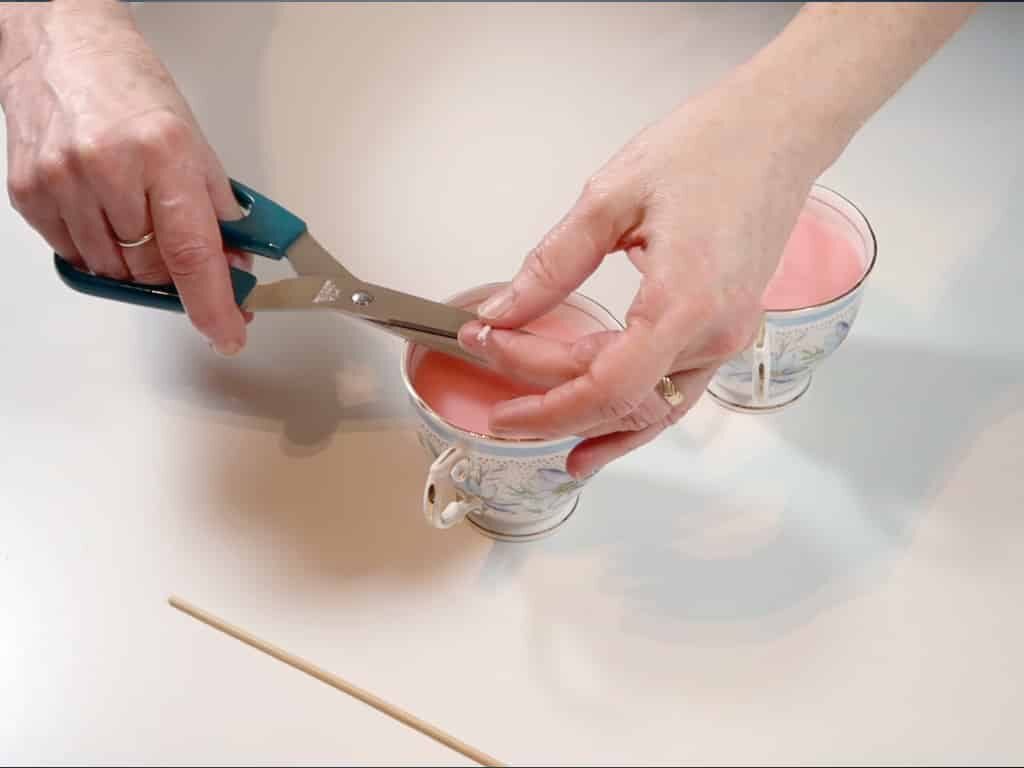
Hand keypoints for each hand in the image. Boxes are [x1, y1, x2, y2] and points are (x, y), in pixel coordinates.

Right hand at [0, 3, 248, 353]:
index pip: (192, 252)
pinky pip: (75, 254)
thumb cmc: (129, 85)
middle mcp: (108, 168)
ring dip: (137, 263)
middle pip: (152, 268)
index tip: (227, 332)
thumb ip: (217, 210)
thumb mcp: (194, 141)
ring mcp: (62, 182)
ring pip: (113, 270)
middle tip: (192, 259)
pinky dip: (99, 248)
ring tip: (140, 216)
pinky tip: (105, 212)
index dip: (212, 303)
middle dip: (179, 275)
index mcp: (162, 152)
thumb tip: (233, 266)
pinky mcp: (29, 193)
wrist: (61, 45)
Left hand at [458, 77, 827, 477]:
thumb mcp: (610, 197)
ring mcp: (725, 339)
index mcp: (685, 303)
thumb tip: (504, 310)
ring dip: (586, 422)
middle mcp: (713, 335)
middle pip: (617, 399)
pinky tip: (595, 436)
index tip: (489, 352)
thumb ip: (552, 264)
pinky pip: (673, 395)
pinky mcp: (724, 331)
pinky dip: (629, 420)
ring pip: (647, 412)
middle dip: (545, 390)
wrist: (778, 130)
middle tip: (490, 351)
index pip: (603, 386)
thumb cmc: (710, 148)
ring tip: (530, 422)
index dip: (539, 389)